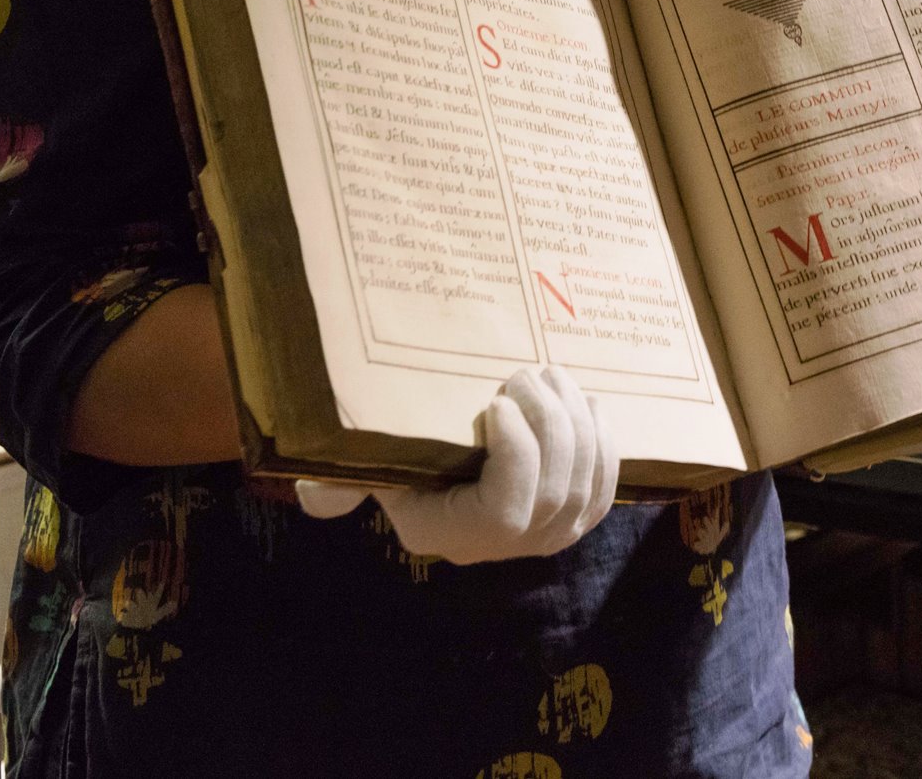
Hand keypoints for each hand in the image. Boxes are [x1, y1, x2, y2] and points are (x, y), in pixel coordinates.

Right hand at [295, 366, 618, 564]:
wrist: (446, 483)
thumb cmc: (405, 468)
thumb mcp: (373, 472)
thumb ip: (341, 483)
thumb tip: (316, 498)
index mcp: (460, 536)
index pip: (509, 509)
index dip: (518, 454)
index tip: (497, 403)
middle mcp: (512, 547)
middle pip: (557, 486)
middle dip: (550, 420)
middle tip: (527, 374)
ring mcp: (552, 536)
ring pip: (585, 477)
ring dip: (576, 418)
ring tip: (553, 377)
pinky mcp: (580, 517)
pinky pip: (606, 481)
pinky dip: (603, 439)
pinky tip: (588, 404)